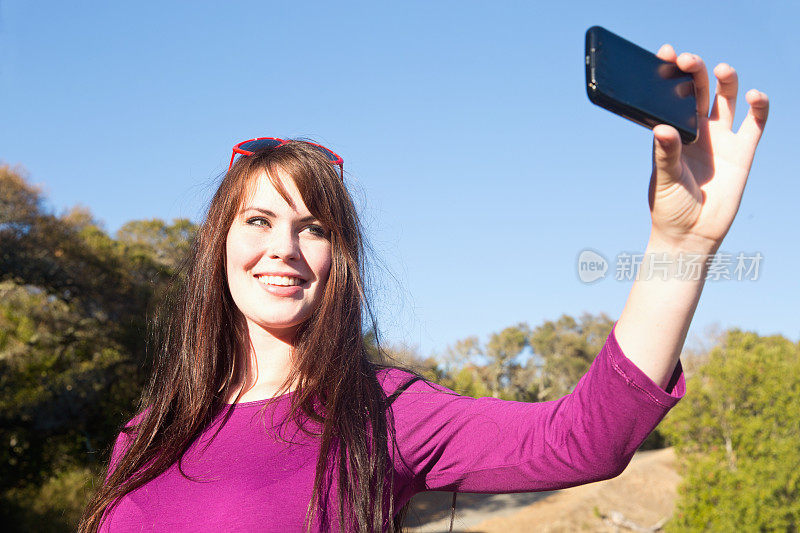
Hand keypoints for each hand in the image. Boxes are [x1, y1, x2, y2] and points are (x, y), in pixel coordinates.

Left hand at [647, 44, 769, 252]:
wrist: (690, 235)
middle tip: (689, 59)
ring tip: (723, 70)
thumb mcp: (663, 179)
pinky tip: (756, 95)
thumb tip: (662, 129)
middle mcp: (696, 132)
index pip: (670, 98)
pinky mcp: (743, 152)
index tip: (665, 55)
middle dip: (695, 73)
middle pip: (698, 93)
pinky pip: (755, 124)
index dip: (670, 76)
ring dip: (726, 82)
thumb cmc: (669, 208)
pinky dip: (759, 108)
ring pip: (727, 101)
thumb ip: (665, 154)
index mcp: (672, 134)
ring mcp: (720, 140)